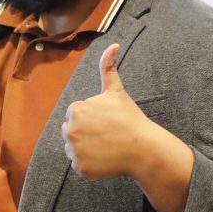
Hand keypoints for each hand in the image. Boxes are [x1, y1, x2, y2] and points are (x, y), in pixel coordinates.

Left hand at [62, 44, 151, 179]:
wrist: (143, 148)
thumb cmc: (129, 118)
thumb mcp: (116, 91)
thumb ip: (108, 68)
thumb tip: (113, 44)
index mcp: (75, 110)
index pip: (75, 115)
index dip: (92, 118)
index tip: (106, 121)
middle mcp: (70, 129)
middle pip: (71, 131)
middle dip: (85, 132)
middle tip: (106, 134)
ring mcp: (74, 150)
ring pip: (73, 147)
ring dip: (85, 147)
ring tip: (105, 145)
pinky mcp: (79, 167)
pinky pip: (78, 164)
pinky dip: (89, 163)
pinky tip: (104, 158)